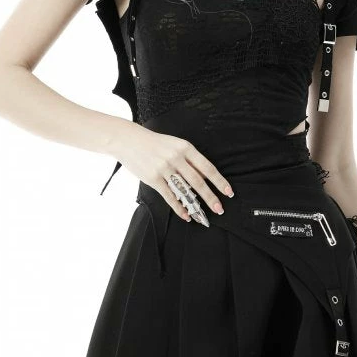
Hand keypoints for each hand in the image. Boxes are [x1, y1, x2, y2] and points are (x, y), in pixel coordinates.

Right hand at [116, 125, 233, 221]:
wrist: (128, 140)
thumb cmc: (154, 143)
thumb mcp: (175, 145)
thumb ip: (189, 160)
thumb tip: (205, 177)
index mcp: (185, 148)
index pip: (207, 168)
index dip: (219, 181)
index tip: (228, 192)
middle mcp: (176, 158)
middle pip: (198, 181)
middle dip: (211, 197)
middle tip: (220, 209)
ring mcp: (164, 168)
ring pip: (185, 190)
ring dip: (196, 205)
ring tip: (203, 216)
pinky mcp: (153, 178)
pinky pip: (169, 196)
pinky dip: (179, 207)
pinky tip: (186, 215)